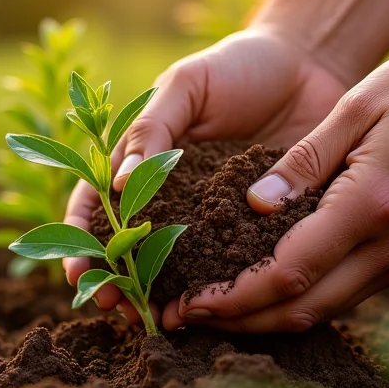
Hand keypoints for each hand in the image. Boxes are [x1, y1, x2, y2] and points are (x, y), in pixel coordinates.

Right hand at [63, 29, 349, 324]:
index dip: (82, 241)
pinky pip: (232, 263)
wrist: (310, 68)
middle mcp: (172, 197)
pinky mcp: (255, 228)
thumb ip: (152, 127)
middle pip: (131, 248)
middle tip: (115, 308)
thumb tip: (117, 183)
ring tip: (155, 319)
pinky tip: (212, 308)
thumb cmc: (238, 68)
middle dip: (117, 281)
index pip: (99, 206)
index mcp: (144, 161)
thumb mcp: (187, 86)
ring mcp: (212, 217)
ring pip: (176, 267)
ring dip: (159, 295)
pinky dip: (218, 289)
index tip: (78, 273)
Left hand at [165, 35, 388, 331]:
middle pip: (303, 307)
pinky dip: (299, 301)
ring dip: (266, 317)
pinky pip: (344, 294)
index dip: (235, 295)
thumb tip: (255, 206)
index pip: (290, 271)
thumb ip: (301, 163)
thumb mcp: (354, 108)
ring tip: (215, 311)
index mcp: (372, 205)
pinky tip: (264, 292)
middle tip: (188, 317)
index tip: (192, 301)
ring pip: (324, 310)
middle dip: (240, 320)